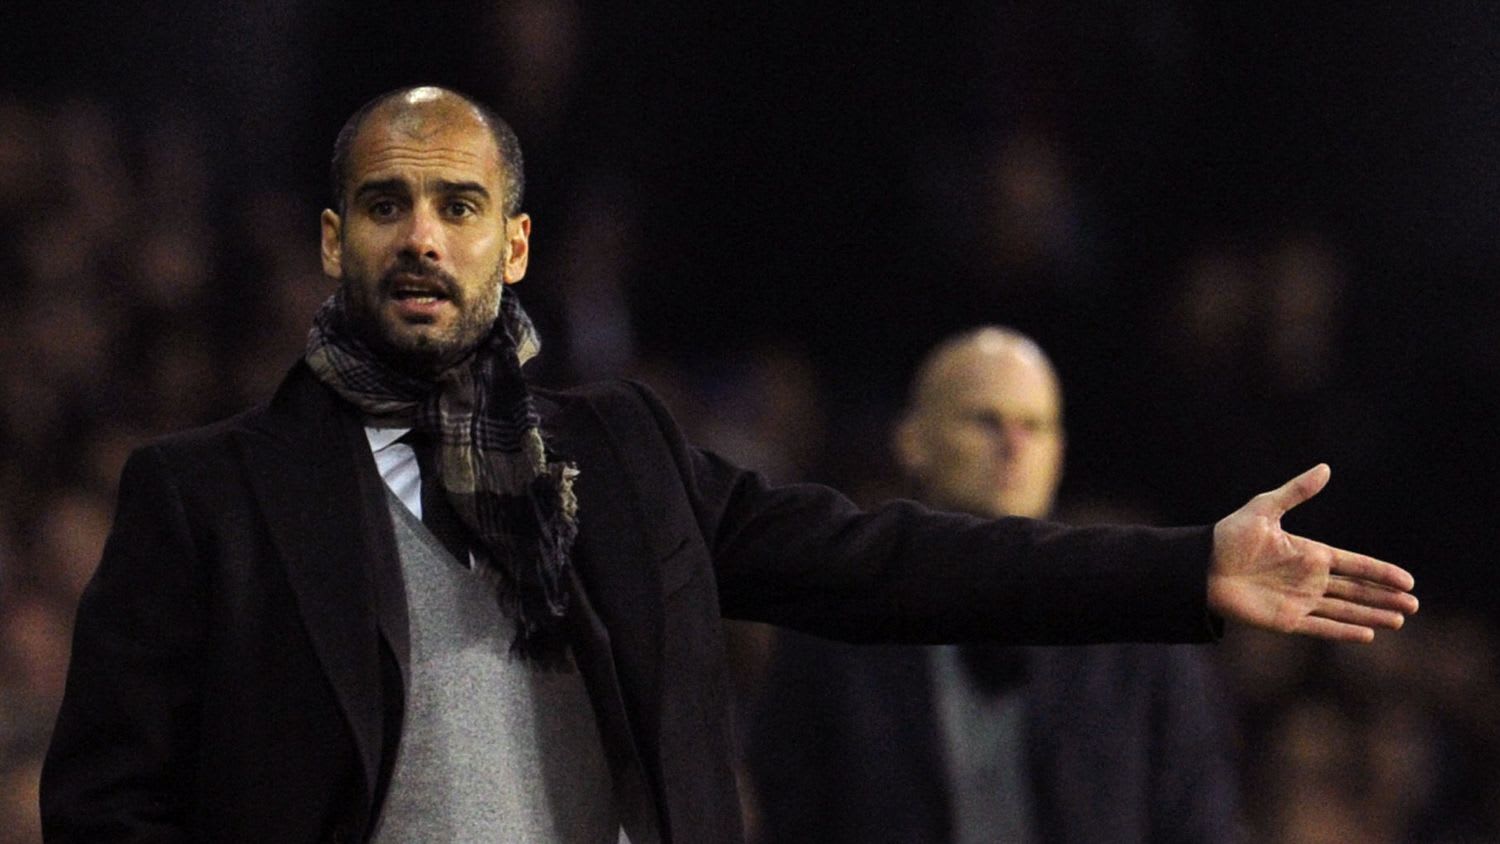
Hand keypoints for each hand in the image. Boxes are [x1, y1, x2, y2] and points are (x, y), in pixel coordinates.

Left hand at [1208, 464, 1417, 641]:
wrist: (1200, 568)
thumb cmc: (1229, 537)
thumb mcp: (1264, 509)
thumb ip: (1295, 492)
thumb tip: (1325, 468)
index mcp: (1309, 553)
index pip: (1354, 564)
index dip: (1380, 572)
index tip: (1407, 580)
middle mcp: (1309, 579)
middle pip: (1356, 590)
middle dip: (1384, 597)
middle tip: (1414, 604)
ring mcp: (1300, 601)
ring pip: (1345, 610)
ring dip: (1371, 615)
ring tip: (1399, 619)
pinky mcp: (1286, 620)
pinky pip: (1321, 627)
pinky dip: (1343, 631)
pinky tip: (1367, 634)